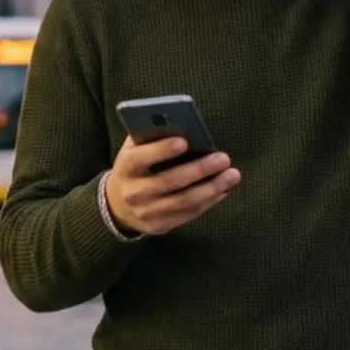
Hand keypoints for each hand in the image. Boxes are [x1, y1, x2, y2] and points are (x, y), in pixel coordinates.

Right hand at [105, 136, 240, 236]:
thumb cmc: (135, 167)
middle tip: (223, 158)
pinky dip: (208, 201)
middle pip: (169, 181)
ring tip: (232, 175)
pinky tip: (223, 190)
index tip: (184, 141)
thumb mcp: (134, 150)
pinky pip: (188, 214)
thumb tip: (180, 123)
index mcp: (126, 167)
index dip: (161, 150)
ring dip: (211, 188)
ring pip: (184, 201)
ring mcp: (147, 212)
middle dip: (199, 169)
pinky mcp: (160, 226)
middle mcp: (134, 192)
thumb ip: (150, 137)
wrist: (117, 205)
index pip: (140, 158)